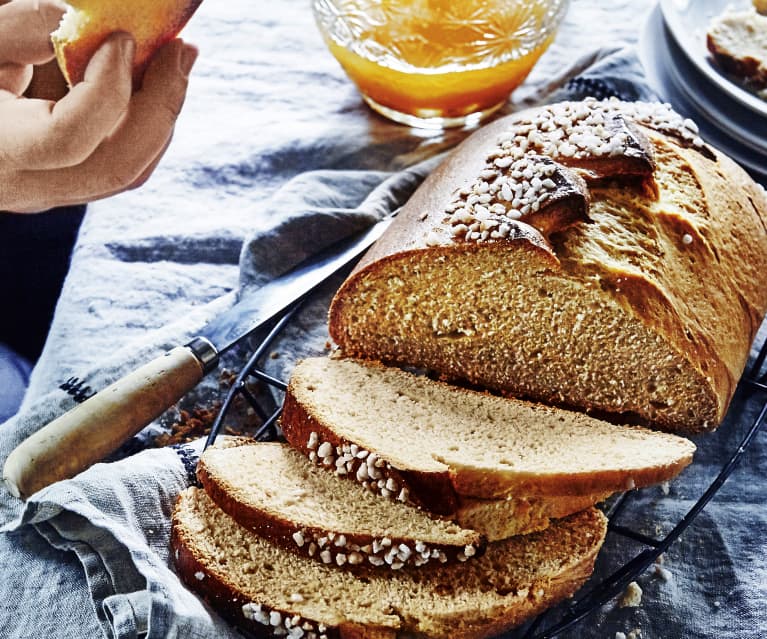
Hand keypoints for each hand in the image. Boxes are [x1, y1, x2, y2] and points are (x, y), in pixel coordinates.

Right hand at [0, 0, 197, 212]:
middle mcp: (26, 185)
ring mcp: (49, 193)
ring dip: (163, 112)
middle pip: (118, 168)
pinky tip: (155, 80)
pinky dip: (145, 122)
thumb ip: (18, 29)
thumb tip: (84, 23)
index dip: (106, 90)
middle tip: (183, 49)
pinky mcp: (66, 186)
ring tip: (178, 58)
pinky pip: (122, 164)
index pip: (67, 139)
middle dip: (162, 105)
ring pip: (129, 172)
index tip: (121, 39)